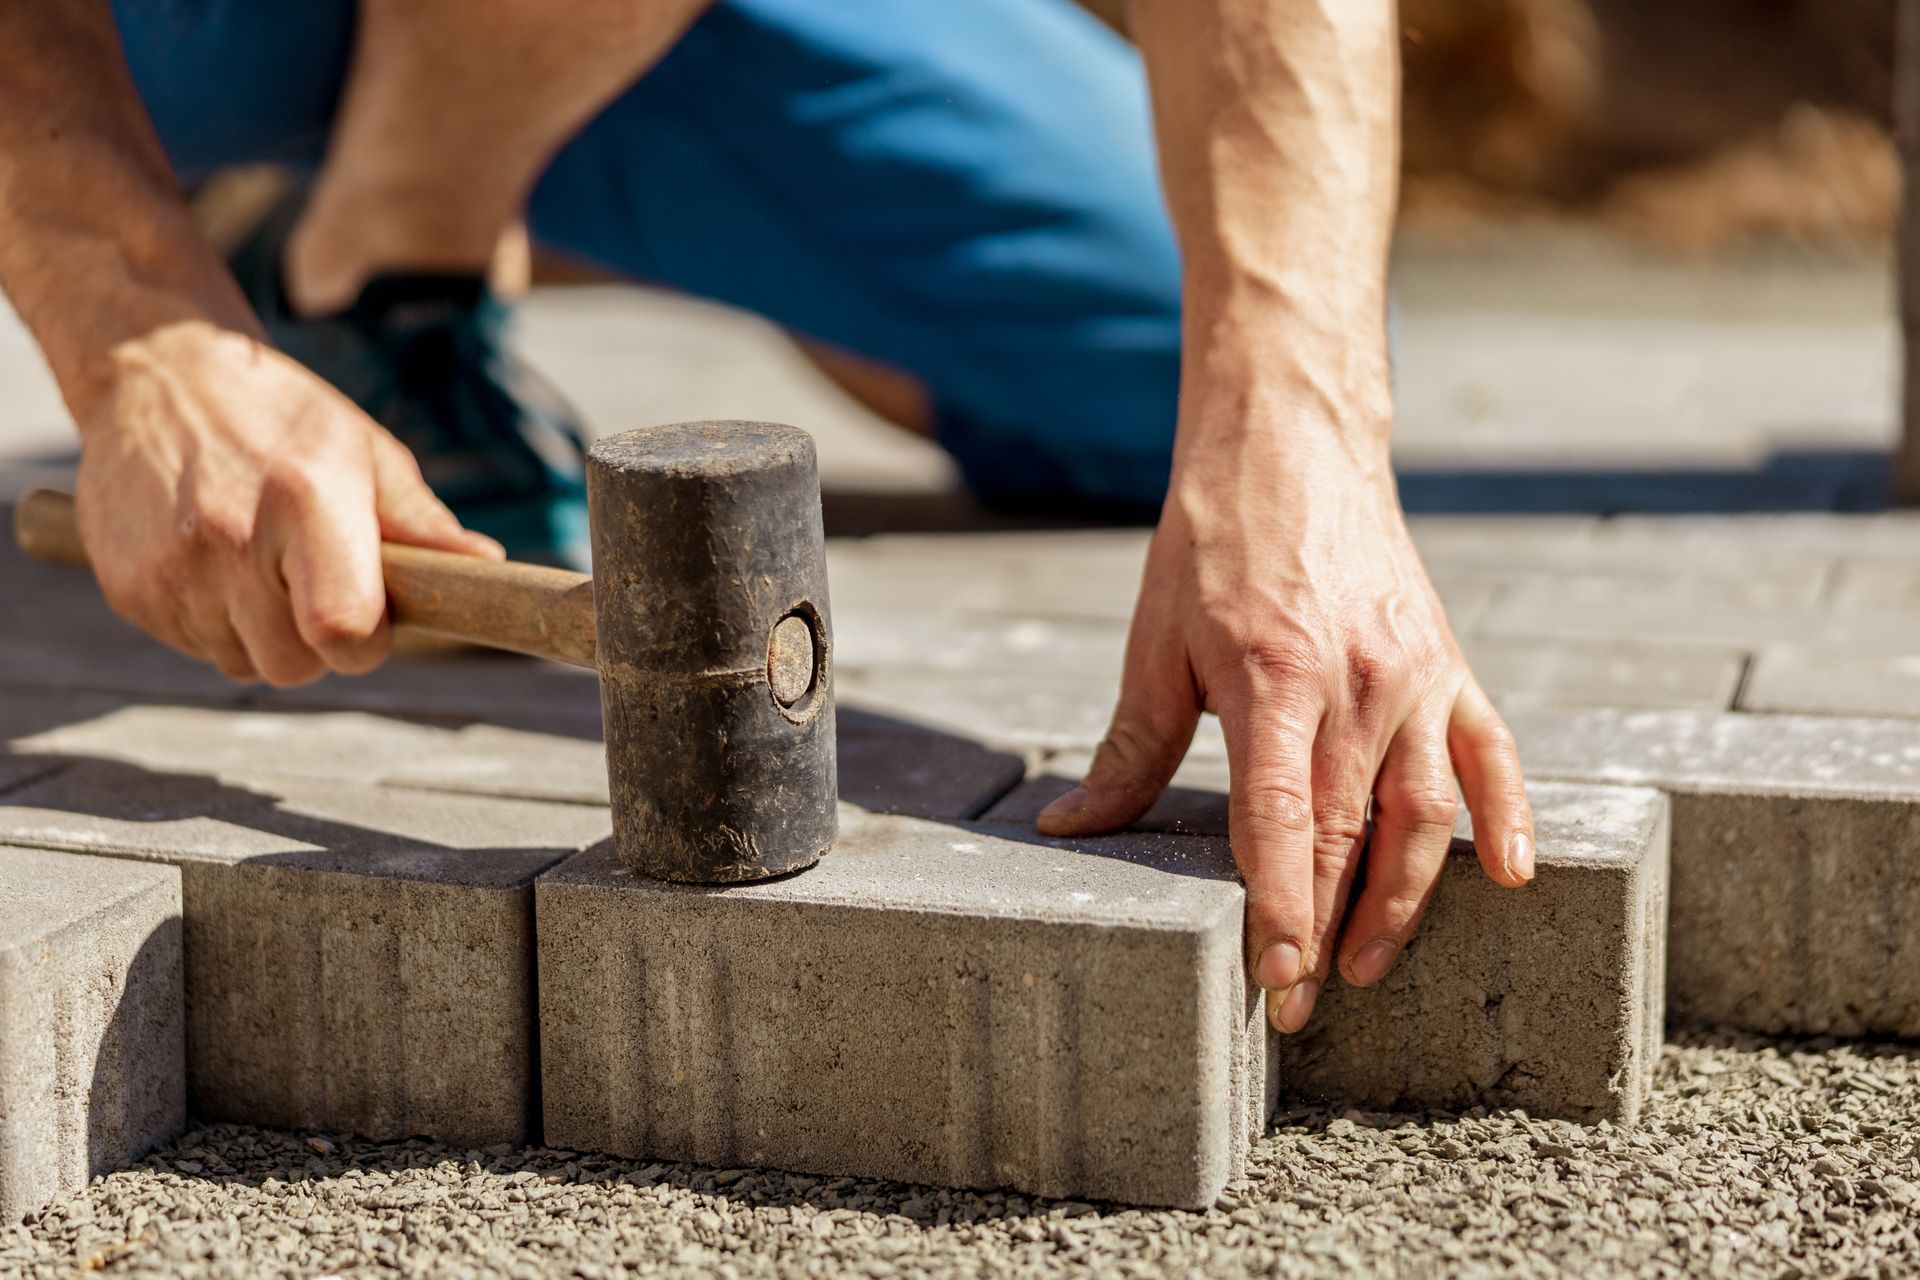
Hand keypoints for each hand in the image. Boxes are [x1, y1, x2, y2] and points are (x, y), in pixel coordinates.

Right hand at [73, 320, 502, 684]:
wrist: (154, 375)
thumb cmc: (280, 418)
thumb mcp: (362, 449)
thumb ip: (419, 522)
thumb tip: (485, 567)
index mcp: (303, 501)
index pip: (343, 629)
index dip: (368, 643)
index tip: (374, 618)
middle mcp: (228, 539)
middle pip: (295, 665)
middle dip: (317, 641)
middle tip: (314, 579)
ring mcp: (168, 568)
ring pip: (244, 665)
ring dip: (263, 633)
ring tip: (261, 560)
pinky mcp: (125, 589)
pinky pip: (195, 647)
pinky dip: (215, 621)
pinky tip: (215, 562)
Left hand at [1037, 434, 1533, 1032]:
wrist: (1292, 447)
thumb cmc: (1211, 545)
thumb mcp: (1155, 644)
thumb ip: (1128, 749)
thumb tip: (1068, 829)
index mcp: (1272, 680)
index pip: (1280, 821)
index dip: (1280, 909)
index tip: (1275, 983)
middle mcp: (1356, 685)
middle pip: (1349, 834)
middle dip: (1324, 929)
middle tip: (1303, 1007)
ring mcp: (1415, 677)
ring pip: (1425, 814)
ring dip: (1400, 899)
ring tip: (1367, 965)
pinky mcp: (1449, 666)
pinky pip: (1491, 756)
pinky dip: (1509, 818)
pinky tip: (1512, 878)